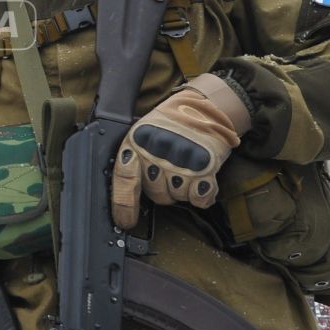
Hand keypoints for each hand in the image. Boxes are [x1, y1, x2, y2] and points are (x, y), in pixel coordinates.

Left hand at [109, 75, 250, 228]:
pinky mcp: (206, 166)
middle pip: (156, 195)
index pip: (124, 179)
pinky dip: (201, 194)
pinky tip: (200, 178)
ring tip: (185, 165)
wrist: (204, 106)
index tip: (125, 222)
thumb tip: (122, 199)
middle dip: (161, 189)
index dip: (123, 206)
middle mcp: (157, 151)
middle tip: (168, 169)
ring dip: (182, 188)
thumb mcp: (142, 133)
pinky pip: (199, 198)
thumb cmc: (169, 124)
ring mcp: (182, 159)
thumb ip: (132, 160)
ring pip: (178, 197)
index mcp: (136, 141)